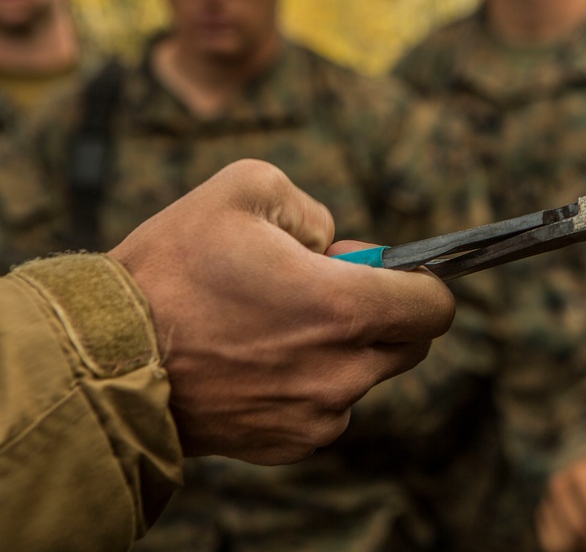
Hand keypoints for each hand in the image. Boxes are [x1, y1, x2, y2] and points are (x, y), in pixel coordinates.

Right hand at [109, 159, 454, 464]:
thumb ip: (315, 208)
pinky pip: (325, 407)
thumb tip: (336, 245)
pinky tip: (254, 359)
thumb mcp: (246, 187)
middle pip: (407, 343)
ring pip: (363, 374)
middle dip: (380, 311)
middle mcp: (342, 372)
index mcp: (344, 309)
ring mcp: (317, 415)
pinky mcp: (289, 443)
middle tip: (319, 288)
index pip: (435, 305)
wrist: (104, 357)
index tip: (378, 269)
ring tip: (271, 323)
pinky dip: (308, 382)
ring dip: (339, 347)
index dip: (415, 279)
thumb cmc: (171, 269)